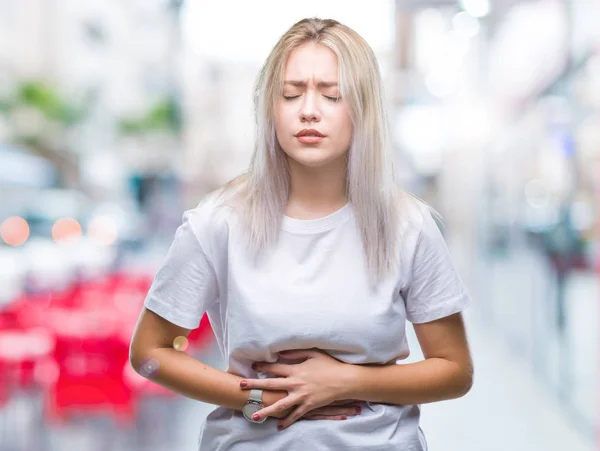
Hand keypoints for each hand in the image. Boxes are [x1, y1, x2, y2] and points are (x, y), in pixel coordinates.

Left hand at [240, 349, 354, 428]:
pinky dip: (287, 421)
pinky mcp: (308, 406)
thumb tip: (281, 352)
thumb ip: (296, 353)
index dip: (262, 366)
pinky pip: (295, 415)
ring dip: (266, 410)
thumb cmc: (329, 365)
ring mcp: (301, 396)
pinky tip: (278, 426)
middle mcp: (296, 383)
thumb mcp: (313, 353)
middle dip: (255, 385)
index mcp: (296, 370)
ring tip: (253, 415)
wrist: (344, 381)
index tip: (251, 366)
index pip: (275, 368)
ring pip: (280, 405)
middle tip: (241, 386)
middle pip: (271, 384)